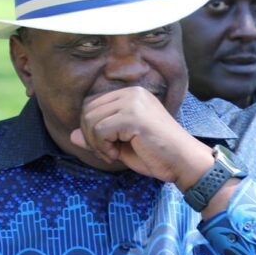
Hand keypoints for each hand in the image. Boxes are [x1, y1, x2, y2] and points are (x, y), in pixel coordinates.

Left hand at [70, 87, 213, 190]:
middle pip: (88, 110)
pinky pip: (100, 130)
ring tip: (113, 154)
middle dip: (90, 137)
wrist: (183, 162)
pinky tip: (118, 154)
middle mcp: (132, 92)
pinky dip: (103, 147)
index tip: (106, 148)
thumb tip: (72, 135)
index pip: (92, 105)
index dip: (91, 130)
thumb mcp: (121, 145)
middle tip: (108, 154)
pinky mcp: (133, 116)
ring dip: (96, 144)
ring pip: (91, 120)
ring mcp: (133, 102)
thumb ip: (98, 137)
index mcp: (131, 94)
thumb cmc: (157, 154)